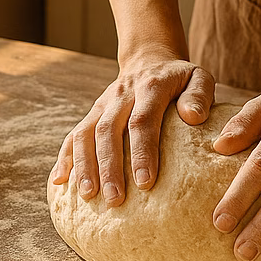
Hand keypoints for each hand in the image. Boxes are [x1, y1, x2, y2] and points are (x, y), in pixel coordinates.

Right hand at [50, 48, 214, 206]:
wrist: (150, 60)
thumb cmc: (180, 79)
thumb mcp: (199, 77)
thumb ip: (200, 95)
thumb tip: (193, 117)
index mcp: (150, 87)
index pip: (142, 120)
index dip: (142, 151)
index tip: (145, 182)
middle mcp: (121, 94)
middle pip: (109, 130)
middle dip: (109, 167)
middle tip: (115, 199)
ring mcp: (103, 103)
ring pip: (86, 133)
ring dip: (85, 165)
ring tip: (88, 196)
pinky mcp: (92, 113)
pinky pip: (74, 135)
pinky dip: (65, 158)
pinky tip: (60, 182)